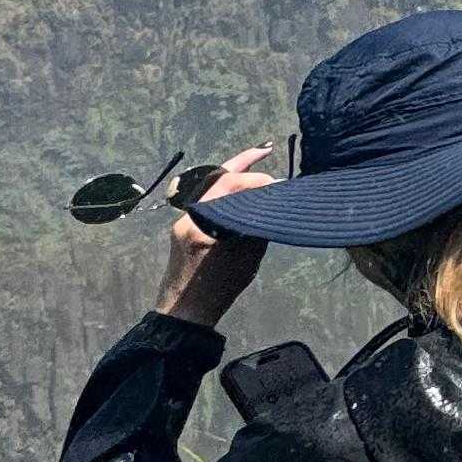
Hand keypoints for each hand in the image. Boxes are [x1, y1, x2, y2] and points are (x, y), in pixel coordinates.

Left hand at [153, 143, 278, 328]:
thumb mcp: (247, 256)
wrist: (184, 311)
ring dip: (233, 173)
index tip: (278, 183)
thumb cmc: (219, 288)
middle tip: (266, 150)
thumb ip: (256, 223)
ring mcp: (184, 219)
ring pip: (210, 187)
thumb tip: (270, 199)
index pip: (232, 185)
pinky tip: (242, 189)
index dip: (257, 179)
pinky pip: (207, 200)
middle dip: (242, 163)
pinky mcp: (184, 226)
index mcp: (204, 220)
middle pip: (217, 178)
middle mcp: (189, 214)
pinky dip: (225, 191)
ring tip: (256, 160)